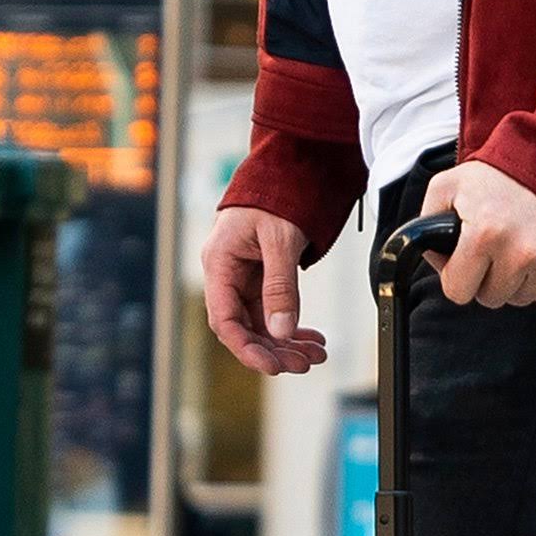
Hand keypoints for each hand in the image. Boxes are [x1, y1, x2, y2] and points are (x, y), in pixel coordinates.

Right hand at [201, 208, 328, 375]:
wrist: (285, 169)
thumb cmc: (275, 194)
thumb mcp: (280, 240)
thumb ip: (281, 287)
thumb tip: (281, 332)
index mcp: (219, 263)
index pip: (224, 319)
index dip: (246, 347)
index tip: (272, 367)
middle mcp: (227, 275)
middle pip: (243, 328)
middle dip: (274, 350)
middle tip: (305, 364)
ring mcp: (243, 279)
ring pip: (261, 325)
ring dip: (287, 344)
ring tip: (316, 354)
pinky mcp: (260, 280)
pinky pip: (273, 314)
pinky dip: (293, 329)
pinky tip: (312, 339)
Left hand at [419, 161, 535, 307]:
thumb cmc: (504, 175)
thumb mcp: (452, 185)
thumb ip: (427, 223)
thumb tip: (430, 257)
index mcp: (485, 233)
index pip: (457, 292)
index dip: (458, 274)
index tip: (469, 256)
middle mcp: (521, 252)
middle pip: (490, 298)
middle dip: (490, 276)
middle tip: (500, 243)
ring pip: (521, 299)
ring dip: (519, 278)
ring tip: (525, 240)